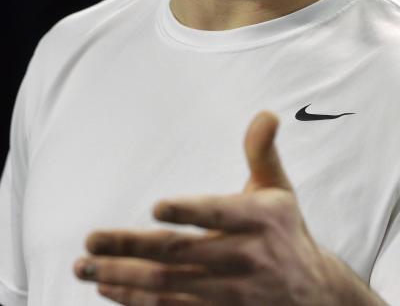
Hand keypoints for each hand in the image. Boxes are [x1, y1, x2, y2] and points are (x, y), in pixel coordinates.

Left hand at [74, 111, 386, 304]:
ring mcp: (230, 292)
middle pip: (181, 254)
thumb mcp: (280, 191)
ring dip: (123, 278)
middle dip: (131, 248)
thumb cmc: (285, 232)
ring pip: (169, 286)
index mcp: (260, 220)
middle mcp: (245, 257)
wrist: (314, 295)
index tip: (157, 206)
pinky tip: (108, 287)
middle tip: (91, 241)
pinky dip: (135, 301)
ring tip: (86, 267)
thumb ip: (263, 152)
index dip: (190, 212)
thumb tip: (266, 114)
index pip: (221, 214)